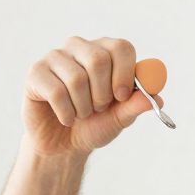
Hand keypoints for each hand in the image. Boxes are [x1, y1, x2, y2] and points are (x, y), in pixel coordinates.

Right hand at [23, 35, 153, 156]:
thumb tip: (158, 97)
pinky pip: (57, 92)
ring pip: (77, 79)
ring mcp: (56, 57)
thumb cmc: (92, 126)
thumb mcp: (118, 119)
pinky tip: (65, 117)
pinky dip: (66, 114)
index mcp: (104, 51)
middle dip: (102, 95)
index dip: (125, 74)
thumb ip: (135, 106)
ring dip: (83, 108)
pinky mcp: (36, 73)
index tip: (122, 97)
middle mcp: (80, 47)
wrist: (63, 146)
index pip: (121, 47)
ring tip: (80, 114)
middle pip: (98, 60)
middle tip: (97, 108)